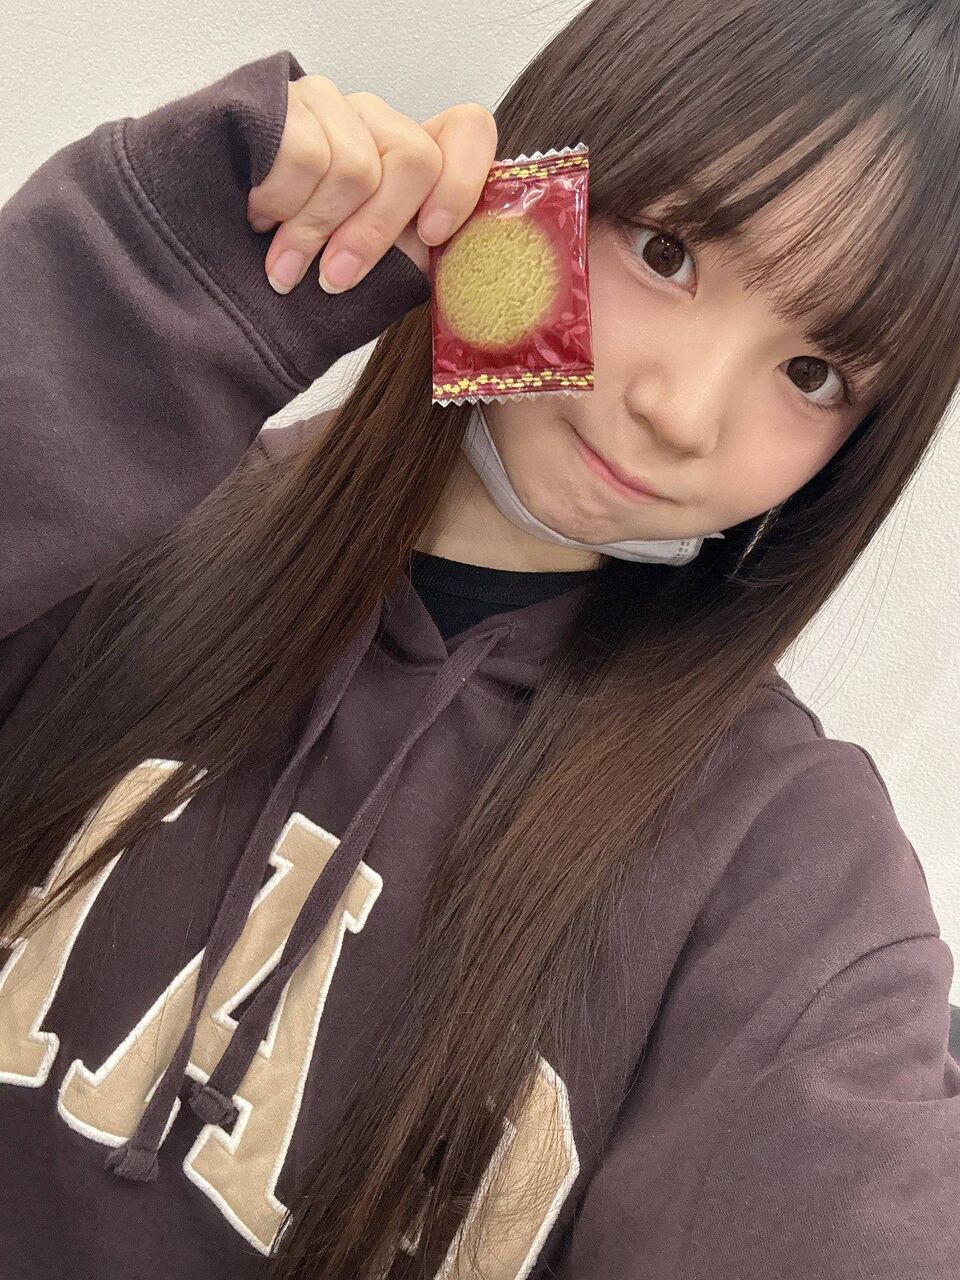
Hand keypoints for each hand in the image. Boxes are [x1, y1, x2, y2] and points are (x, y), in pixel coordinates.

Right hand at [246, 75, 498, 293]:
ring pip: (355, 167)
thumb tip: (436, 256)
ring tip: (286, 266)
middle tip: (334, 278)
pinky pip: (303, 158)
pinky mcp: (278, 102)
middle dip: (375, 232)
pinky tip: (260, 222)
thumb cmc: (296, 274)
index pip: (466, 131)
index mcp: (404, 161)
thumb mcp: (364, 276)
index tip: (432, 235)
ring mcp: (326, 105)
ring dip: (315, 234)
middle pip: (414, 159)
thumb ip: (407, 256)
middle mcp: (372, 121)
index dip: (460, 183)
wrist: (208, 267)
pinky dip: (282, 207)